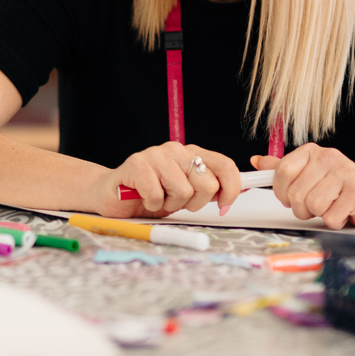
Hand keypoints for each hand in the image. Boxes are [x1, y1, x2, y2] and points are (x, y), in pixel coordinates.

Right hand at [98, 143, 240, 217]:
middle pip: (207, 183)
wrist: (112, 194)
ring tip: (159, 199)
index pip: (225, 165)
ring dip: (171, 205)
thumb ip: (211, 190)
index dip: (232, 189)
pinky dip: (152, 205)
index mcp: (193, 154)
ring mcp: (156, 155)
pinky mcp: (137, 165)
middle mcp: (176, 150)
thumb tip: (242, 191)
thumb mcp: (187, 195)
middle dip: (196, 203)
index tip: (224, 205)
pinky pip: (157, 195)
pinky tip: (144, 198)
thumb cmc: (152, 195)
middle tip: (178, 202)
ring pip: (183, 191)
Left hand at [266, 145, 354, 228]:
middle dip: (301, 208)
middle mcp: (329, 158)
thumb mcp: (310, 175)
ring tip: (330, 208)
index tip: (288, 198)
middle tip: (314, 207)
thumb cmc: (341, 189)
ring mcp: (345, 174)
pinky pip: (330, 217)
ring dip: (319, 215)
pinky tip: (343, 213)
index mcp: (313, 152)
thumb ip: (284, 169)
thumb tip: (257, 161)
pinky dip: (334, 221)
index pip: (282, 171)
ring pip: (312, 205)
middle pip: (295, 193)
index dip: (280, 191)